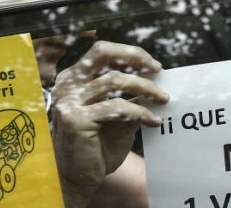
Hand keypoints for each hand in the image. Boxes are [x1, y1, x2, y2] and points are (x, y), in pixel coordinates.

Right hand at [51, 41, 167, 207]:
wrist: (80, 177)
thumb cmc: (98, 146)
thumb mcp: (117, 116)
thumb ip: (130, 96)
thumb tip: (158, 81)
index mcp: (74, 79)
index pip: (103, 53)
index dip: (130, 54)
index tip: (153, 66)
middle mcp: (68, 85)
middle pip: (102, 52)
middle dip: (134, 56)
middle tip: (157, 70)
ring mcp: (69, 101)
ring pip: (114, 80)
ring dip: (144, 88)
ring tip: (162, 99)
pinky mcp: (76, 119)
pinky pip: (116, 107)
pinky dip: (139, 112)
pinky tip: (152, 121)